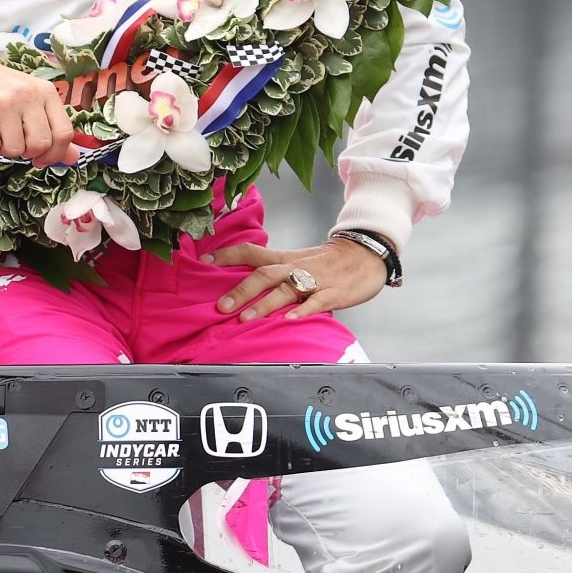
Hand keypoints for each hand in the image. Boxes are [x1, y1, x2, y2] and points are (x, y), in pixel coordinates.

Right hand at [0, 51, 76, 164]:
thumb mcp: (30, 101)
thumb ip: (51, 128)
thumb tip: (73, 158)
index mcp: (45, 91)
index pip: (64, 132)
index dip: (55, 154)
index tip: (41, 159)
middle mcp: (28, 94)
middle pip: (40, 144)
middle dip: (26, 152)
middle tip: (15, 141)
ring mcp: (4, 101)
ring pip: (14, 149)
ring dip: (4, 148)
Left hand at [211, 238, 387, 322]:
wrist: (367, 253)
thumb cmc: (328, 261)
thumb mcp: (298, 260)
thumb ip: (274, 271)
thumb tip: (242, 285)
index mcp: (285, 259)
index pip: (251, 251)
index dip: (228, 255)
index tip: (205, 261)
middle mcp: (296, 268)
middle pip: (264, 274)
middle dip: (242, 289)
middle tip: (221, 306)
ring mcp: (315, 281)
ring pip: (286, 290)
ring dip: (265, 304)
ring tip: (246, 318)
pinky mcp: (334, 293)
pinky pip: (317, 302)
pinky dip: (303, 311)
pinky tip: (290, 320)